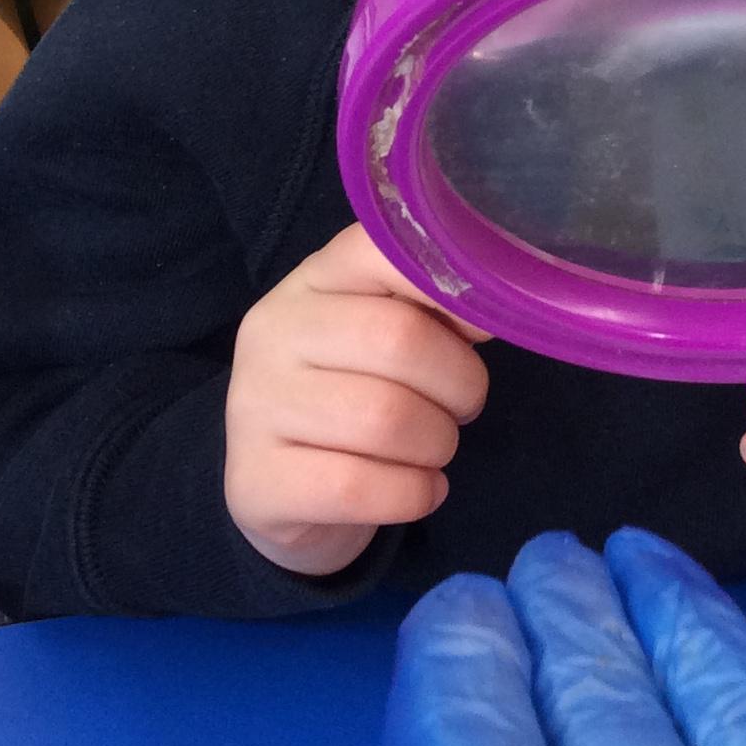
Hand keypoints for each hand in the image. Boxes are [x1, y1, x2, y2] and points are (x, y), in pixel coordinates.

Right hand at [225, 223, 490, 577]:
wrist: (281, 490)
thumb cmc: (352, 397)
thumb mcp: (384, 338)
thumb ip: (432, 310)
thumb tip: (489, 311)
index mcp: (312, 280)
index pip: (384, 250)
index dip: (451, 288)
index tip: (479, 330)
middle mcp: (274, 332)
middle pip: (400, 340)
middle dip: (459, 385)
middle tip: (460, 407)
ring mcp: (256, 406)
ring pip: (385, 420)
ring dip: (437, 444)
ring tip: (433, 449)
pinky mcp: (258, 482)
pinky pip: (360, 488)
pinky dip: (413, 494)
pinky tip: (418, 490)